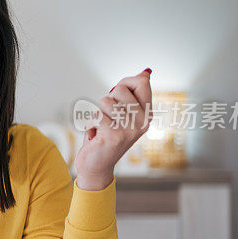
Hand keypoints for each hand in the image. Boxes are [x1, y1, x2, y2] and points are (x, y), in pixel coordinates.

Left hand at [74, 68, 152, 189]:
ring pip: (105, 100)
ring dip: (98, 113)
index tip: (117, 95)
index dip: (124, 83)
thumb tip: (146, 72)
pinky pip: (95, 114)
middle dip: (107, 100)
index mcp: (148, 114)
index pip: (141, 82)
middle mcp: (143, 122)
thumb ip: (133, 94)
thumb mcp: (123, 113)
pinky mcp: (114, 135)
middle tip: (108, 119)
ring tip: (102, 127)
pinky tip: (96, 135)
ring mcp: (130, 129)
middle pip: (120, 89)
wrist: (96, 166)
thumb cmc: (107, 136)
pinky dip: (90, 123)